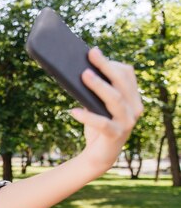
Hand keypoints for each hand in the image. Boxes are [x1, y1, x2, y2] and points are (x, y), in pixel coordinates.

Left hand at [71, 47, 143, 169]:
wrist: (98, 155)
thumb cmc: (97, 126)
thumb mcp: (96, 106)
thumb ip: (94, 91)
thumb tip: (79, 70)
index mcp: (132, 98)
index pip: (127, 75)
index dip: (111, 63)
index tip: (93, 52)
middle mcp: (134, 109)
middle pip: (121, 83)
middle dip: (105, 67)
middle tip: (90, 55)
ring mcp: (127, 123)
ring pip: (115, 99)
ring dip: (98, 85)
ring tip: (82, 75)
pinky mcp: (116, 136)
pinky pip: (102, 124)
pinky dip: (87, 116)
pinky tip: (73, 111)